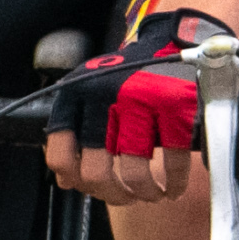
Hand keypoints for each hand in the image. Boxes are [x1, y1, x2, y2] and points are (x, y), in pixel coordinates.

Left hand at [54, 15, 231, 206]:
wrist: (178, 41)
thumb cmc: (133, 76)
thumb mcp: (95, 94)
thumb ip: (79, 132)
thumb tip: (67, 181)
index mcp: (76, 95)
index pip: (60, 154)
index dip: (75, 180)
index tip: (91, 187)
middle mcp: (102, 96)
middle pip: (95, 171)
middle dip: (113, 195)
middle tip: (127, 197)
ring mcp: (140, 100)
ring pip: (133, 171)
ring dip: (145, 192)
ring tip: (154, 194)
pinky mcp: (174, 105)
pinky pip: (171, 160)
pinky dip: (175, 182)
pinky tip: (174, 185)